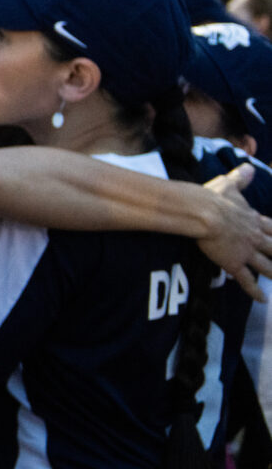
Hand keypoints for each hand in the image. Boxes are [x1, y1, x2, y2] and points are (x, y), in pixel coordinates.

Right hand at [196, 164, 271, 300]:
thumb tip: (249, 167)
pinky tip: (263, 300)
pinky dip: (256, 291)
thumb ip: (240, 179)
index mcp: (253, 219)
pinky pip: (247, 280)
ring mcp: (246, 251)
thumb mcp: (229, 185)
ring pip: (267, 267)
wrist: (203, 212)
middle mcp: (254, 237)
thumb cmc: (213, 197)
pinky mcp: (234, 263)